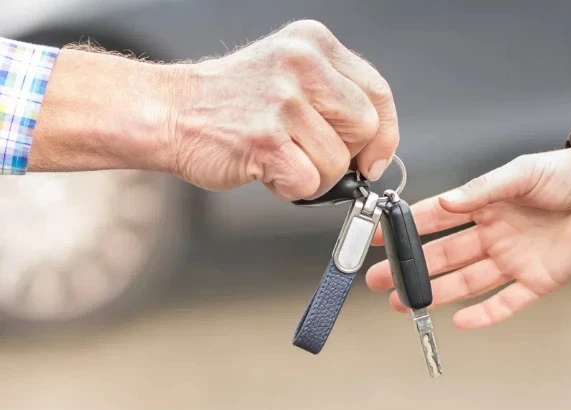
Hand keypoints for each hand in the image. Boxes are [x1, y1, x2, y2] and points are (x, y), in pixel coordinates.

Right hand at [169, 20, 398, 197]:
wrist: (169, 112)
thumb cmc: (232, 103)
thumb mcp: (290, 75)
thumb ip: (335, 97)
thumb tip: (377, 146)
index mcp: (313, 43)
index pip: (378, 92)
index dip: (384, 134)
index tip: (373, 157)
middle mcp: (301, 64)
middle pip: (365, 128)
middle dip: (345, 154)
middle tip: (310, 153)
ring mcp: (283, 101)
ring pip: (338, 162)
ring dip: (314, 175)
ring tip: (280, 157)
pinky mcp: (266, 138)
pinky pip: (310, 183)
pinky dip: (291, 188)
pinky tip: (266, 169)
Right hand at [366, 147, 570, 328]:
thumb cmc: (569, 175)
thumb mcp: (521, 173)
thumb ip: (483, 189)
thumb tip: (448, 201)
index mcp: (487, 204)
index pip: (438, 218)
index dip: (407, 227)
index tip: (379, 234)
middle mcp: (495, 234)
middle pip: (444, 255)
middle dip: (411, 267)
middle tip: (381, 278)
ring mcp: (513, 259)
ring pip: (466, 282)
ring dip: (437, 293)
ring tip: (406, 303)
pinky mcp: (537, 280)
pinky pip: (506, 302)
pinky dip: (485, 314)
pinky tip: (460, 320)